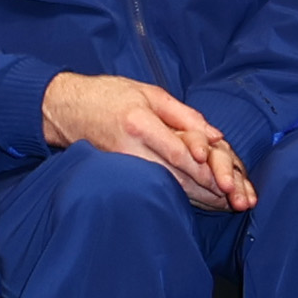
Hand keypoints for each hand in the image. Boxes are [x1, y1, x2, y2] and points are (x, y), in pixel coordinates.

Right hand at [45, 71, 253, 209]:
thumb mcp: (149, 92)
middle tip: (233, 200)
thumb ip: (183, 114)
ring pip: (164, 185)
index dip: (202, 169)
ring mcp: (122, 164)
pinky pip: (152, 185)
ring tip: (222, 204)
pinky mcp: (118, 173)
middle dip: (206, 190)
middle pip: (174, 176)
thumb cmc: (109, 95)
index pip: (176, 153)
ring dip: (195, 197)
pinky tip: (195, 200)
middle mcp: (130, 148)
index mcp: (139, 123)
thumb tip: (213, 135)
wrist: (64, 108)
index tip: (225, 181)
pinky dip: (176, 194)